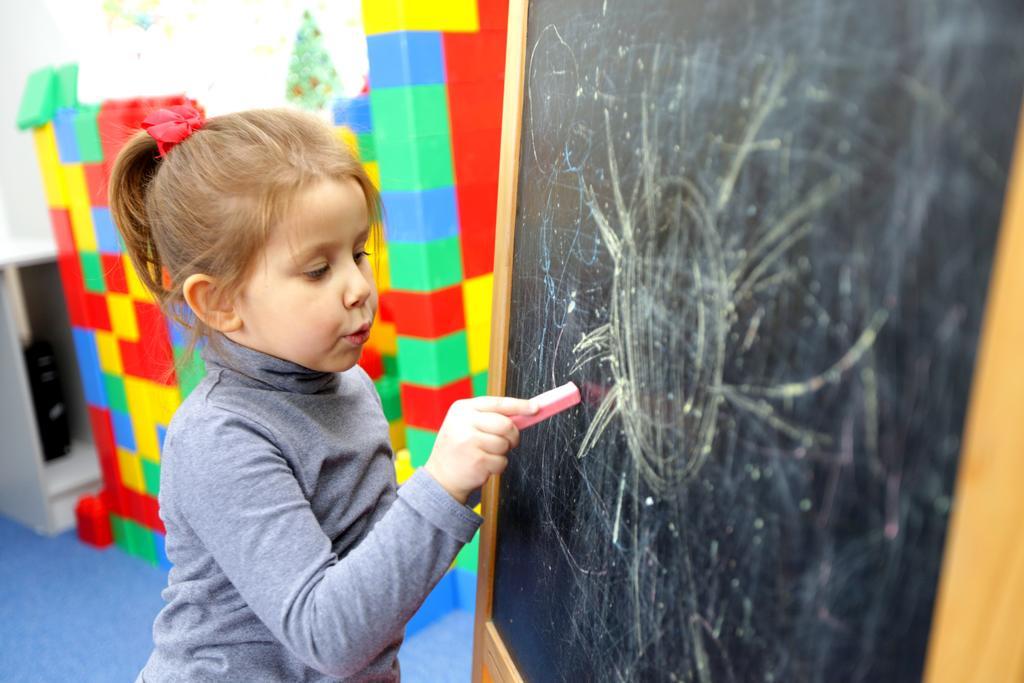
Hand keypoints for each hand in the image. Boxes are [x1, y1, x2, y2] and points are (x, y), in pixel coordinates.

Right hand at [424, 396, 538, 503]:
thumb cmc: (459, 450)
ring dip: (502, 453)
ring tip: (485, 455)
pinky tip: (482, 466)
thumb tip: (526, 412)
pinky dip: (497, 466)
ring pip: (505, 444)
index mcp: (462, 409)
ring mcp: (468, 441)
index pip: (498, 403)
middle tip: (507, 443)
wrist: (440, 478)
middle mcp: (463, 422)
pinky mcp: (476, 460)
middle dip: (512, 436)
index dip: (520, 405)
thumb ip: (491, 418)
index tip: (535, 408)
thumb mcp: (466, 425)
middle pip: (506, 424)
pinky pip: (502, 461)